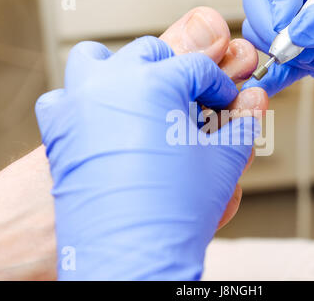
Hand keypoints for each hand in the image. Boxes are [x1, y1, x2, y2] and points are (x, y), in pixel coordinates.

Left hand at [35, 11, 264, 279]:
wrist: (129, 260)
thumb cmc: (172, 216)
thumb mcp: (222, 163)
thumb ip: (243, 124)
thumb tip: (254, 101)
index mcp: (155, 84)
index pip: (198, 68)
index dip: (219, 84)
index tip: (225, 99)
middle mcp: (111, 84)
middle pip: (148, 53)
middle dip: (174, 70)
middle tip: (189, 98)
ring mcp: (78, 104)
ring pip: (96, 59)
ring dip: (121, 69)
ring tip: (143, 94)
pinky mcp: (58, 130)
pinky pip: (66, 96)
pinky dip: (86, 99)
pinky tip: (107, 120)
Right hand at [242, 0, 313, 103]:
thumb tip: (299, 29)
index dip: (278, 2)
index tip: (289, 26)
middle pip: (265, 5)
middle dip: (273, 29)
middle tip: (294, 48)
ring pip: (270, 37)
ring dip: (284, 55)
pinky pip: (284, 67)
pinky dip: (274, 76)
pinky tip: (269, 83)